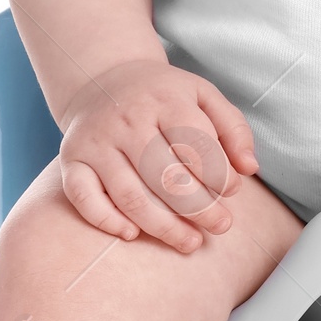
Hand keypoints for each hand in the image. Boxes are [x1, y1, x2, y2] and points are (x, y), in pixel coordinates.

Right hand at [57, 58, 259, 253]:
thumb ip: (233, 128)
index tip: (232, 193)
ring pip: (129, 195)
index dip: (218, 174)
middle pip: (165, 176)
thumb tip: (249, 168)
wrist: (103, 78)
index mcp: (165, 99)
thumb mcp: (203, 95)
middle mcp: (127, 119)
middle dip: (199, 208)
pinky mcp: (71, 159)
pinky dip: (106, 221)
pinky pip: (83, 198)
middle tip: (220, 226)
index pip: (195, 143)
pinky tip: (133, 234)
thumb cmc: (163, 95)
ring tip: (190, 242)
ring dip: (163, 226)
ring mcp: (96, 141)